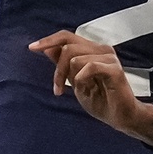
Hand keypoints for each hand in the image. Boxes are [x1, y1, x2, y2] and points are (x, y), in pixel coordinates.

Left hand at [29, 30, 152, 145]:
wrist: (120, 117)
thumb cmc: (101, 100)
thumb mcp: (75, 81)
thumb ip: (64, 64)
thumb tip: (48, 48)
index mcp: (92, 49)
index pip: (67, 36)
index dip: (48, 40)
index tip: (32, 48)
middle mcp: (101, 49)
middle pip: (67, 47)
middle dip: (58, 69)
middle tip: (57, 88)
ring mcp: (109, 58)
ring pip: (76, 58)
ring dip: (70, 78)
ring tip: (78, 91)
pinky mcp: (114, 69)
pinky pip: (90, 66)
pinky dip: (82, 79)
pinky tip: (87, 88)